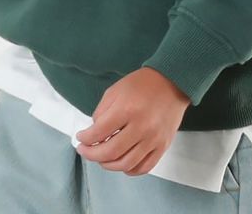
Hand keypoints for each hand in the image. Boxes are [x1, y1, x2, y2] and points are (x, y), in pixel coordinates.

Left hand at [75, 67, 191, 176]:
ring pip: (125, 164)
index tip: (80, 138)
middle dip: (92, 154)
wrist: (172, 81)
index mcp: (127, 109)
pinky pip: (144, 167)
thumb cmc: (141, 84)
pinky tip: (121, 163)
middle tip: (84, 150)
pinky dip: (129, 170)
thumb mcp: (115, 90)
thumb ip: (102, 111)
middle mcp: (141, 127)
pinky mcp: (163, 146)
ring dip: (108, 164)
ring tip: (100, 158)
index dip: (85, 138)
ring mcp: (153, 139)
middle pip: (110, 152)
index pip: (99, 132)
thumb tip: (95, 133)